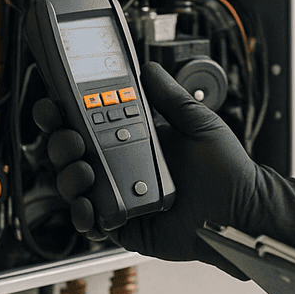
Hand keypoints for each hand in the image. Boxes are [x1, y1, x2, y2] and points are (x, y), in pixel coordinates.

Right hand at [41, 61, 294, 276]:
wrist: (241, 211)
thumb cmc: (227, 171)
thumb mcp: (200, 124)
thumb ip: (171, 98)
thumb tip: (149, 69)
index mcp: (136, 139)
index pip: (90, 122)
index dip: (66, 114)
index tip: (54, 104)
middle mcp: (123, 166)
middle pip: (73, 153)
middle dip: (60, 143)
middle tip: (68, 138)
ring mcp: (120, 195)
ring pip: (75, 186)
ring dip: (68, 176)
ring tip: (85, 171)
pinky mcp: (122, 224)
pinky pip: (90, 221)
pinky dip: (82, 214)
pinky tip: (89, 205)